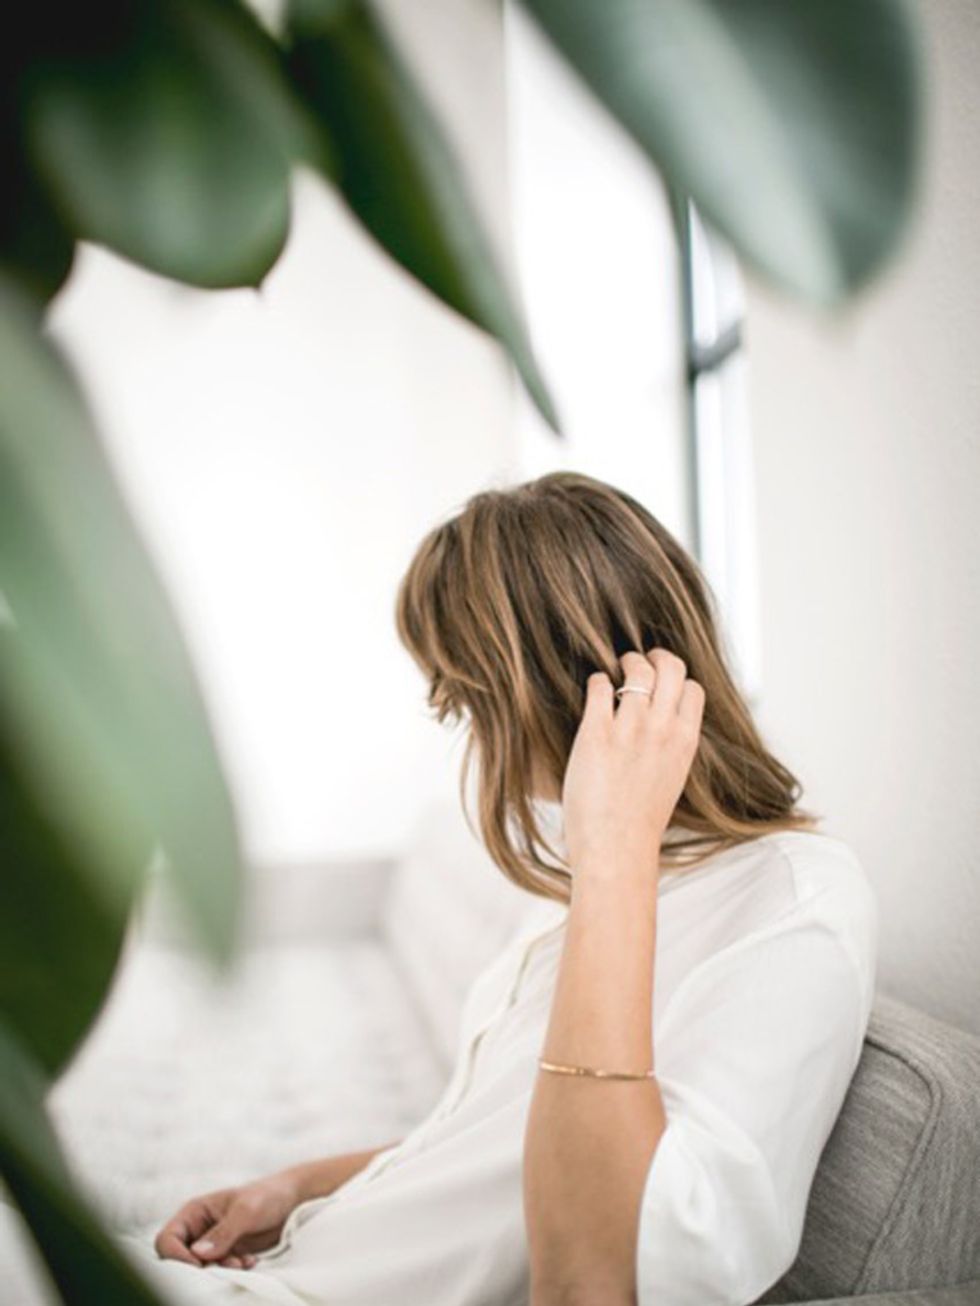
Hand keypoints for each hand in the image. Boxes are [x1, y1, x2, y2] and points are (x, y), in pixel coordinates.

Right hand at [154, 1170, 301, 1269]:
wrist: (292, 1201)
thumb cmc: (268, 1196)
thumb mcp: (246, 1211)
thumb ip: (223, 1232)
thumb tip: (198, 1254)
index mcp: (194, 1212)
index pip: (166, 1240)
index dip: (176, 1257)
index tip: (199, 1265)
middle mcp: (197, 1229)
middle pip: (178, 1259)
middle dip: (200, 1267)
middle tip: (227, 1264)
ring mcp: (211, 1244)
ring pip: (199, 1269)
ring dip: (219, 1270)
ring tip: (242, 1261)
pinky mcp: (225, 1255)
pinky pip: (217, 1272)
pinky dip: (231, 1271)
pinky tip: (249, 1261)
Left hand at [561, 648, 704, 881]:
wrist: (617, 849)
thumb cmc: (640, 823)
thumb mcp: (672, 780)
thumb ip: (671, 749)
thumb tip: (664, 730)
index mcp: (685, 742)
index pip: (693, 689)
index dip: (677, 678)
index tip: (663, 677)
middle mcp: (662, 729)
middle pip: (670, 667)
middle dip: (655, 657)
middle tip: (638, 660)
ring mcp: (630, 729)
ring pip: (636, 670)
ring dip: (624, 663)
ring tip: (615, 669)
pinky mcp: (597, 733)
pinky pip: (599, 687)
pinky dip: (597, 681)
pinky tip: (594, 690)